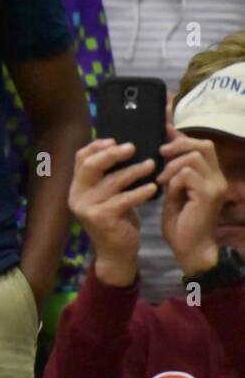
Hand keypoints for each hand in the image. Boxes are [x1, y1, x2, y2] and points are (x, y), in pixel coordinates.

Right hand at [68, 138, 158, 286]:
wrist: (117, 253)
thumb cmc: (117, 221)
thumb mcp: (108, 197)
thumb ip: (107, 177)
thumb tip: (120, 147)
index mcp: (76, 188)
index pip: (80, 158)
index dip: (97, 146)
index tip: (115, 140)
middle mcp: (77, 196)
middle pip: (90, 165)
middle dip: (112, 154)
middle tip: (132, 147)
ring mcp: (87, 207)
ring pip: (111, 181)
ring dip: (133, 170)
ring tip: (151, 165)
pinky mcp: (101, 217)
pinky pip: (124, 199)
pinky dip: (140, 192)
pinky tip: (153, 189)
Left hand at [158, 122, 226, 276]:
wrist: (188, 248)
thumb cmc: (180, 221)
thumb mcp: (173, 189)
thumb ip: (172, 170)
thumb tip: (162, 147)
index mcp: (210, 175)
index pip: (202, 145)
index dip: (181, 136)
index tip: (162, 130)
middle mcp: (217, 178)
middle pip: (203, 145)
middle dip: (179, 144)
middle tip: (161, 153)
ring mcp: (215, 186)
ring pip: (194, 157)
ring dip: (172, 165)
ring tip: (161, 179)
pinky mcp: (208, 195)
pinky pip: (188, 174)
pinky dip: (174, 179)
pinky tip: (167, 190)